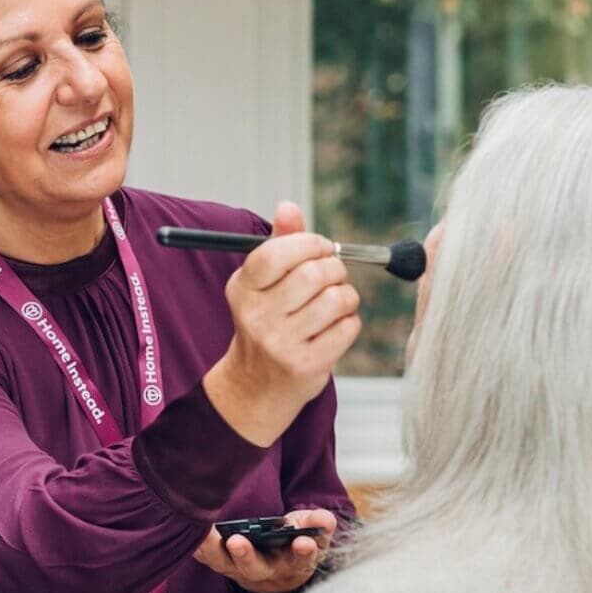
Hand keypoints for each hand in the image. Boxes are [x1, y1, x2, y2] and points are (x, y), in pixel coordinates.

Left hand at [193, 508, 335, 592]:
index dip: (304, 552)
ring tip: (204, 536)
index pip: (302, 559)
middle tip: (238, 541)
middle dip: (247, 556)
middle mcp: (268, 571)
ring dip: (215, 551)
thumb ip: (319, 525)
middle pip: (256, 568)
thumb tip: (325, 519)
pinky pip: (210, 559)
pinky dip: (200, 549)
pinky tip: (192, 536)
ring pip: (228, 565)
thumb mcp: (312, 532)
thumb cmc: (296, 542)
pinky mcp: (224, 563)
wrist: (279, 567)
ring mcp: (243, 569)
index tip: (303, 542)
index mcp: (295, 562)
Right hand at [203, 202, 360, 445]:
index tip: (321, 248)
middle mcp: (256, 317)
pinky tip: (335, 326)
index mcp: (242, 289)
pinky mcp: (306, 365)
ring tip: (336, 302)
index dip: (309, 243)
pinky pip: (347, 327)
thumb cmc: (267, 322)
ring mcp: (280, 344)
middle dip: (334, 268)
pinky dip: (350, 321)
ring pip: (336, 299)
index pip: (276, 252)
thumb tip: (288, 206)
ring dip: (346, 295)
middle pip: (313, 274)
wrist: (256, 386)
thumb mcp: (263, 284)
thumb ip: (278, 243)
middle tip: (334, 275)